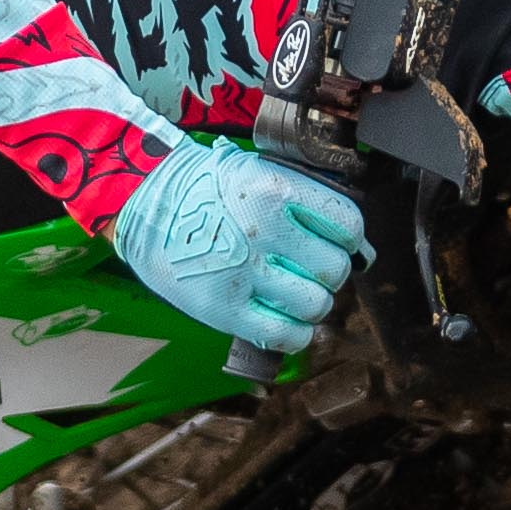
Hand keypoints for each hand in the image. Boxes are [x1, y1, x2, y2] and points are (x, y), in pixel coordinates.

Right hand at [111, 137, 370, 352]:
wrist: (146, 205)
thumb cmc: (210, 190)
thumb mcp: (260, 174)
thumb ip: (310, 205)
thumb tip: (364, 254)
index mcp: (276, 190)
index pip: (347, 225)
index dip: (350, 239)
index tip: (338, 243)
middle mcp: (263, 231)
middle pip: (334, 268)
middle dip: (329, 272)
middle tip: (309, 270)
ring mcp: (242, 273)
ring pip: (316, 305)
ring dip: (313, 304)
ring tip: (294, 294)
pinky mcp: (223, 309)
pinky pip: (285, 335)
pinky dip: (296, 334)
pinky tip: (286, 320)